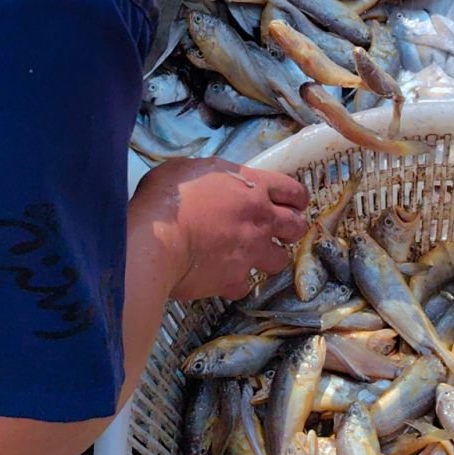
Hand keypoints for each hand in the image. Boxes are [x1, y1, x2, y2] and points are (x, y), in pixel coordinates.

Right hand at [129, 155, 309, 300]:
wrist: (157, 239)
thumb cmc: (169, 197)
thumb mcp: (190, 168)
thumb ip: (212, 175)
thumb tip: (213, 179)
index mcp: (253, 187)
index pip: (292, 190)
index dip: (296, 198)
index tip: (295, 203)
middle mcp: (260, 219)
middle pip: (296, 226)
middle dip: (291, 228)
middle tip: (279, 230)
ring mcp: (251, 252)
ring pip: (280, 260)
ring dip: (269, 258)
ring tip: (252, 256)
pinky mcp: (234, 280)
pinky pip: (244, 285)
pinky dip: (235, 282)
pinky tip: (222, 277)